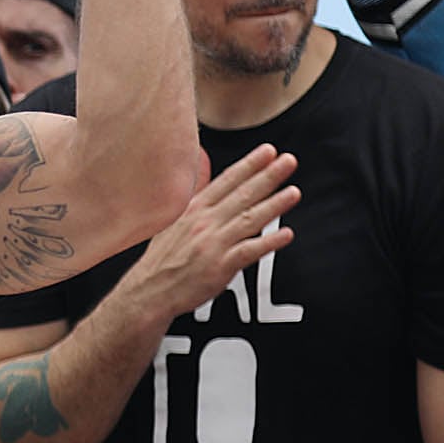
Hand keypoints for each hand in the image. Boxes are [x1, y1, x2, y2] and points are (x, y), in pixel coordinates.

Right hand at [120, 143, 301, 318]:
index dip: (250, 164)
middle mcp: (204, 222)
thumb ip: (195, 188)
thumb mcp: (173, 216)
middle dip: (268, 176)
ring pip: (249, 219)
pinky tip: (286, 234)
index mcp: (194, 208)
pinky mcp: (219, 267)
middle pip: (242, 195)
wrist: (150, 291)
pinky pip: (249, 251)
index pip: (227, 180)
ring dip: (274, 205)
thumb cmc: (164, 257)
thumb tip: (202, 161)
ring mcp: (213, 244)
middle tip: (288, 162)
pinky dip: (268, 242)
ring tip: (293, 192)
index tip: (269, 151)